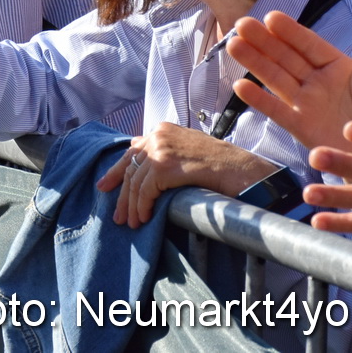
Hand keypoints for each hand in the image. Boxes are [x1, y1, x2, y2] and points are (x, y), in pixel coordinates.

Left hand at [97, 123, 280, 227]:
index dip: (117, 171)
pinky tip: (144, 219)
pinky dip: (142, 206)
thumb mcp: (190, 152)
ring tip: (131, 223)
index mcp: (163, 130)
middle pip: (130, 167)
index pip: (132, 151)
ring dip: (131, 205)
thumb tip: (141, 161)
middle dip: (122, 193)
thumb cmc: (224, 166)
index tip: (104, 187)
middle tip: (118, 215)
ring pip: (135, 181)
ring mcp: (161, 148)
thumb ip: (166, 153)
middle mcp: (158, 135)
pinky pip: (145, 190)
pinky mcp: (166, 165)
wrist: (247, 172)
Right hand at [226, 15, 351, 155]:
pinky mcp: (300, 127)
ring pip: (275, 78)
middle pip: (285, 57)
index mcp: (338, 67)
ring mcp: (305, 103)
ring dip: (254, 62)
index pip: (310, 45)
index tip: (271, 17)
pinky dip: (259, 100)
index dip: (291, 32)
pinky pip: (277, 111)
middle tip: (242, 24)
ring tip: (233, 45)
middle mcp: (317, 82)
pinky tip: (241, 87)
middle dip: (263, 41)